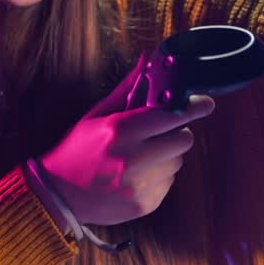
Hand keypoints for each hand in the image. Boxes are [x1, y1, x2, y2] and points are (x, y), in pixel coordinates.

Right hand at [38, 56, 215, 225]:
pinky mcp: (145, 204)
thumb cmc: (77, 149)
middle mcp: (134, 158)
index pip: (173, 115)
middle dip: (176, 133)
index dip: (194, 107)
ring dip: (166, 156)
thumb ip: (128, 89)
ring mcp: (140, 185)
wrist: (58, 196)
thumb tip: (148, 60)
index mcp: (121, 130)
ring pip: (177, 162)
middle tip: (160, 133)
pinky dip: (158, 177)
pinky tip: (135, 176)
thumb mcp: (97, 115)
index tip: (204, 103)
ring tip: (140, 157)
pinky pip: (168, 183)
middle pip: (184, 140)